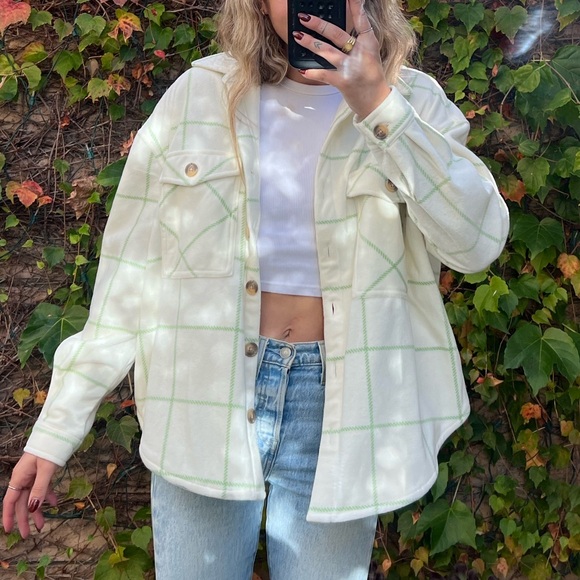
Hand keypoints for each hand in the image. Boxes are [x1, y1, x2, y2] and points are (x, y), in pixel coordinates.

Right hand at [3, 452, 58, 537]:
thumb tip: (32, 508)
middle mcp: (24, 477)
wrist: (58, 433)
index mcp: (19, 477)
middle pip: (22, 502)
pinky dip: (48, 495)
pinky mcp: (43, 472)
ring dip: (37, 510)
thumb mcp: (45, 470)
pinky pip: (43, 487)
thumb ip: (39, 489)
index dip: (8, 516)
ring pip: (33, 496)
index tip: (9, 530)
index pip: (10, 501)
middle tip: (29, 534)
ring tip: (42, 524)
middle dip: (25, 518)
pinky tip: (56, 503)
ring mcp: (33, 475)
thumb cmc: (49, 449)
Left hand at [292, 0, 390, 118]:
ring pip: (326, 51)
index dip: (355, 7)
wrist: (375, 102)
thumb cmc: (370, 78)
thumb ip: (357, 42)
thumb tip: (336, 31)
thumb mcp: (368, 55)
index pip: (361, 20)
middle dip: (318, 24)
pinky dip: (312, 72)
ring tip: (297, 36)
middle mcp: (360, 53)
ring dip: (310, 43)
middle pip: (336, 33)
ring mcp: (351, 67)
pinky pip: (324, 74)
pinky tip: (302, 68)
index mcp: (369, 43)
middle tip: (304, 17)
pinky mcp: (343, 81)